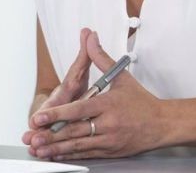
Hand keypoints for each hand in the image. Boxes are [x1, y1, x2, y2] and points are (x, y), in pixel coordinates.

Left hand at [26, 31, 168, 159]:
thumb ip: (101, 58)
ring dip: (56, 149)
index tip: (40, 117)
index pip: (78, 110)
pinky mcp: (111, 152)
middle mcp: (108, 124)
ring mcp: (109, 140)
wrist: (162, 124)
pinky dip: (70, 156)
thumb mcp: (121, 77)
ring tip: (39, 149)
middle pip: (75, 131)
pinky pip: (87, 155)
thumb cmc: (142, 102)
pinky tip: (57, 155)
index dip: (57, 115)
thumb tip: (91, 38)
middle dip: (51, 136)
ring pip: (78, 146)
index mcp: (109, 105)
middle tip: (33, 137)